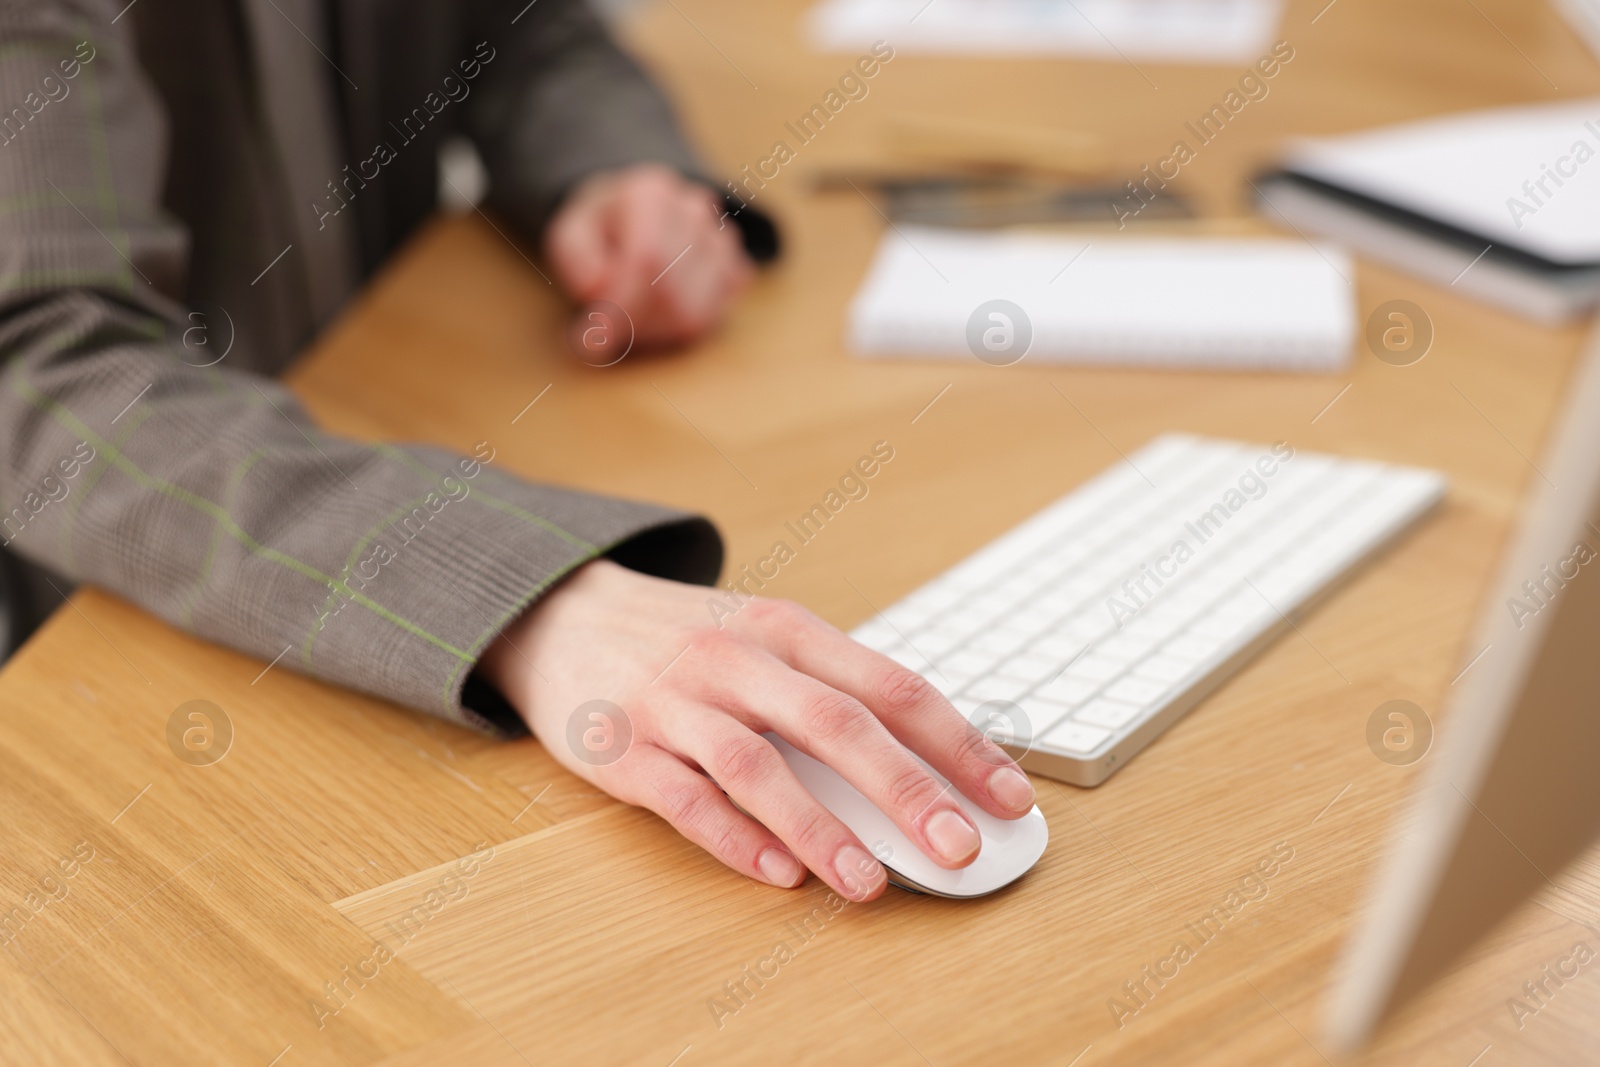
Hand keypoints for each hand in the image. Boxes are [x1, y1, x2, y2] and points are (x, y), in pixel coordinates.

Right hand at [477, 559, 1037, 900]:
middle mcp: (736, 659)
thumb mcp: (765, 636)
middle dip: (905, 790)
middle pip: (834, 724)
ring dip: (821, 829)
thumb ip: (832, 689)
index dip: (956, 742)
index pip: (890, 684)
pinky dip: (735, 840)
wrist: (564, 612)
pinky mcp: (622, 750)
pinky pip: (684, 801)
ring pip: (758, 769)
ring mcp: (676, 704)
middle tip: (959, 847)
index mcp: (787, 629)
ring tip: (871, 882)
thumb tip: (930, 766)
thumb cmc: (687, 637)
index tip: (1009, 794)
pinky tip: (780, 875)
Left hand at [544, 164, 752, 348]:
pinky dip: (682, 330)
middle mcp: (694, 211)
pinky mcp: (736, 270)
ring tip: (629, 321)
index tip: (591, 339)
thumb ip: (576, 259)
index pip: (647, 260)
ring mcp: (721, 240)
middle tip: (603, 333)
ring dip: (655, 334)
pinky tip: (657, 315)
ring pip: (695, 314)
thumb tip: (597, 289)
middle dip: (632, 326)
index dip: (620, 307)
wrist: (633, 214)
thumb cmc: (599, 229)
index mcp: (650, 193)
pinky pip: (714, 318)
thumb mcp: (569, 234)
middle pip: (671, 294)